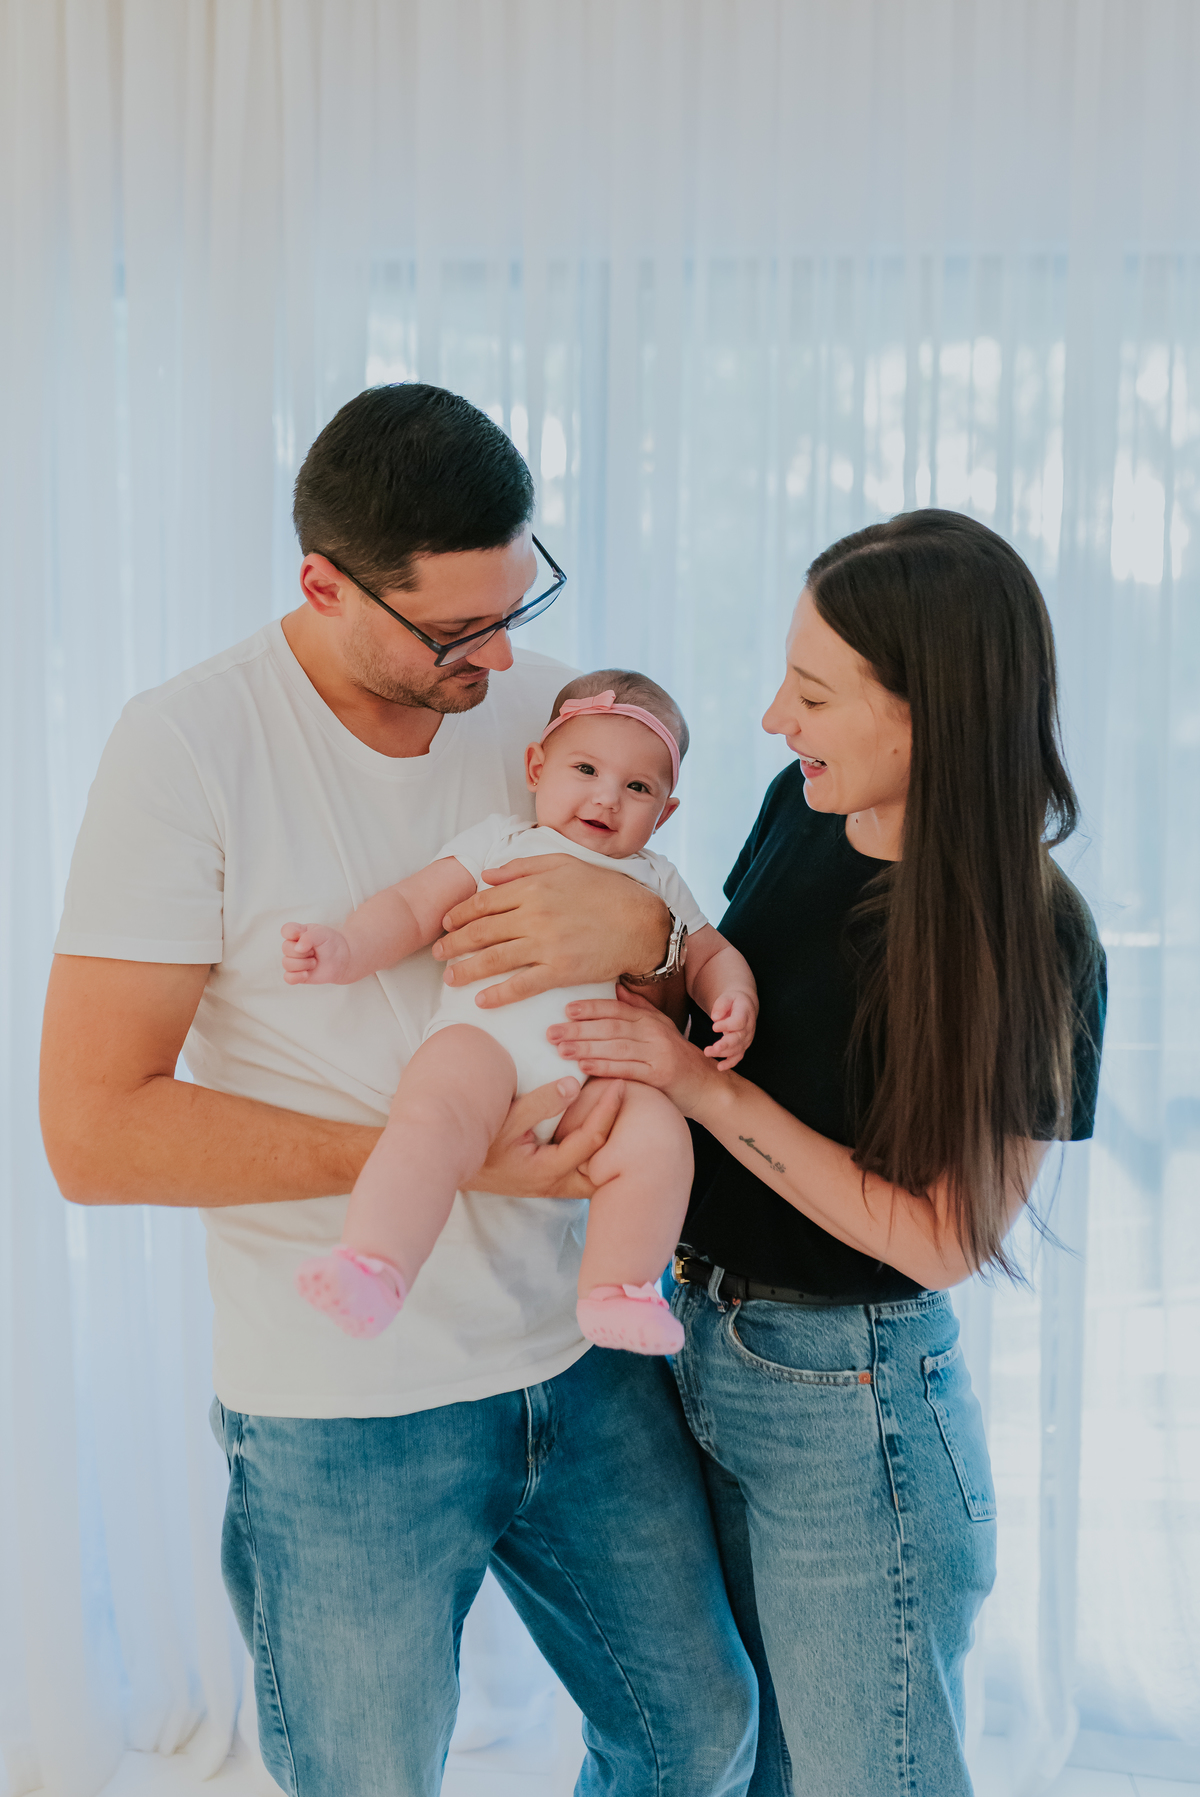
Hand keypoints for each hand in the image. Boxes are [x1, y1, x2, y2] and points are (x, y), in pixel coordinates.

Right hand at [281, 922, 352, 984]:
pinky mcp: (296, 974)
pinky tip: (306, 974)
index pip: (286, 930)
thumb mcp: (322, 934)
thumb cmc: (331, 944)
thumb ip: (309, 937)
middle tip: (315, 951)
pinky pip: (288, 978)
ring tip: (315, 962)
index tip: (304, 934)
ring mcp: (293, 961)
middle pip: (286, 948)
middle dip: (304, 952)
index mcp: (297, 932)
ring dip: (304, 964)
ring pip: (287, 964)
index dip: (292, 933)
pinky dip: (296, 977)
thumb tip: (297, 948)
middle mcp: (292, 946)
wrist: (341, 960)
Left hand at [432, 854, 669, 1007]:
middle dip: (454, 943)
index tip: (447, 923)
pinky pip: (521, 985)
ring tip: (450, 978)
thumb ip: (523, 867)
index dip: (460, 914)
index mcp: (533, 887)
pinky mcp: (559, 971)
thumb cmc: (606, 891)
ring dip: (466, 970)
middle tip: (438, 952)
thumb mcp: (565, 865)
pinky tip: (481, 1001)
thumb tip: (488, 875)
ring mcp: (545, 945)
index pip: (484, 902)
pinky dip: (498, 995)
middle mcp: (534, 915)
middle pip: (482, 931)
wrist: (641, 923)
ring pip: (494, 959)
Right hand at [462, 1075, 624, 1199]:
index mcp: (548, 1170)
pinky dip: (597, 1151)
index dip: (609, 1110)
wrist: (449, 1165)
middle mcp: (557, 1184)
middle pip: (606, 1166)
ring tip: (628, 1116)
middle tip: (639, 1105)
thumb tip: (573, 1085)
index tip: (620, 1083)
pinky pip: (584, 1170)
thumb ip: (541, 1103)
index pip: (592, 1140)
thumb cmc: (478, 1142)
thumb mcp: (506, 1119)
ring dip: (612, 1146)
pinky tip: (603, 1128)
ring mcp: (555, 1186)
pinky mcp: (551, 1181)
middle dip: (624, 1137)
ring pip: (597, 1173)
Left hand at [545, 986, 717, 1113]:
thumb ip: (639, 1008)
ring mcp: (658, 1053)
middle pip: (610, 1027)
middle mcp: (654, 1032)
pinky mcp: (660, 1074)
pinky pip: (627, 1068)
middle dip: (579, 1029)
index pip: (616, 1009)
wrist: (707, 1087)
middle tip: (551, 1032)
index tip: (566, 1010)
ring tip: (560, 1049)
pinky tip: (583, 1066)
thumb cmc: (678, 1059)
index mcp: (650, 1019)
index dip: (591, 1008)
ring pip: (615, 1047)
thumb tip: (617, 987)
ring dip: (585, 1047)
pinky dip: (604, 1066)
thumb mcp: (662, 1028)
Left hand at [705, 992, 756, 1070]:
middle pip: (738, 1039)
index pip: (738, 1022)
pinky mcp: (742, 1046)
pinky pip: (738, 1056)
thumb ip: (721, 1005)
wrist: (745, 1006)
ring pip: (736, 1049)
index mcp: (745, 1014)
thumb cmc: (733, 1001)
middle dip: (725, 1045)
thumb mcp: (727, 997)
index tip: (714, 1027)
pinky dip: (730, 1063)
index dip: (727, 1025)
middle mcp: (748, 1028)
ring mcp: (746, 1039)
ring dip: (722, 1053)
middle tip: (712, 1048)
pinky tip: (720, 1067)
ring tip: (707, 1052)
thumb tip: (715, 1017)